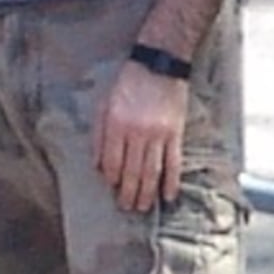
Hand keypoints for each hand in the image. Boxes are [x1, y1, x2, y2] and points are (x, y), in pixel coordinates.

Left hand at [95, 61, 188, 212]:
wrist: (159, 65)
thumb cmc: (127, 84)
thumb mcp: (103, 105)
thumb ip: (99, 136)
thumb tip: (97, 165)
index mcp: (116, 126)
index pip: (112, 162)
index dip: (111, 179)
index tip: (112, 189)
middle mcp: (136, 133)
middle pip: (132, 171)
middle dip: (128, 193)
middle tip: (126, 208)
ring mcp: (158, 135)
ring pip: (152, 171)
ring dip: (147, 192)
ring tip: (143, 207)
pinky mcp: (176, 133)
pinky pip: (174, 163)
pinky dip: (171, 181)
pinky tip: (168, 195)